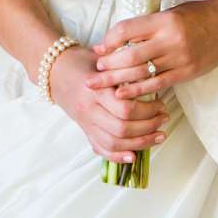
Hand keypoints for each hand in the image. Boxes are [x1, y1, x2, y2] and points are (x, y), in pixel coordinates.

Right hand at [52, 45, 168, 164]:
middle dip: (148, 127)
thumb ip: (124, 68)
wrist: (55, 72)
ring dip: (140, 143)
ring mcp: (85, 123)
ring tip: (158, 135)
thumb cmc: (82, 62)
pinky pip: (100, 149)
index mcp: (95, 90)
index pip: (125, 108)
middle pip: (122, 128)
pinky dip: (117, 156)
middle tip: (163, 119)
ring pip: (114, 143)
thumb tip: (151, 74)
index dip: (148, 110)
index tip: (161, 105)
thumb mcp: (103, 60)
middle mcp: (89, 110)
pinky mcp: (84, 131)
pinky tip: (134, 156)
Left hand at [88, 0, 217, 95]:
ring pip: (141, 73)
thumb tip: (118, 40)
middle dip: (108, 66)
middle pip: (130, 56)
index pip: (127, 31)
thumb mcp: (171, 12)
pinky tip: (124, 94)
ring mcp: (179, 59)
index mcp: (164, 21)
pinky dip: (138, 90)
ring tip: (101, 85)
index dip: (109, 41)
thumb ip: (148, 26)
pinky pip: (157, 84)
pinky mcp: (186, 73)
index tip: (98, 49)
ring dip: (118, 80)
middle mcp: (170, 40)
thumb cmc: (197, 15)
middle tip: (94, 72)